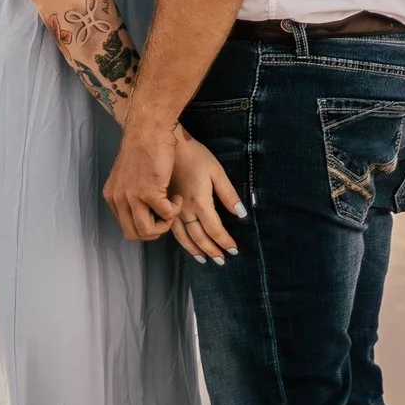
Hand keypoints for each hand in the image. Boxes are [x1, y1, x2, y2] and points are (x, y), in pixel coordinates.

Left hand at [103, 117, 181, 242]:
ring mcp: (133, 197)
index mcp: (112, 195)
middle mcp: (119, 198)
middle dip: (154, 231)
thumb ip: (129, 192)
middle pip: (134, 234)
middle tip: (165, 217)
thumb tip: (141, 210)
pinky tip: (177, 197)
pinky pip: (166, 215)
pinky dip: (175, 210)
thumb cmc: (142, 146)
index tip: (155, 215)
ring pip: (148, 231)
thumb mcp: (127, 174)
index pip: (126, 227)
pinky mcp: (150, 193)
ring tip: (171, 208)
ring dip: (164, 224)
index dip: (144, 226)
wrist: (148, 129)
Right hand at [164, 130, 243, 263]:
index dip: (225, 241)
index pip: (215, 230)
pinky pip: (172, 230)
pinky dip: (181, 241)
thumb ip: (228, 194)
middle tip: (221, 260)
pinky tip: (186, 244)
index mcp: (200, 201)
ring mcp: (172, 209)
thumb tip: (241, 214)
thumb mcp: (216, 171)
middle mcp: (185, 210)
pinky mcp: (163, 206)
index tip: (233, 250)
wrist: (166, 145)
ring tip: (205, 259)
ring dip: (196, 250)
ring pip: (184, 237)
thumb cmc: (194, 155)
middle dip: (212, 250)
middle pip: (199, 237)